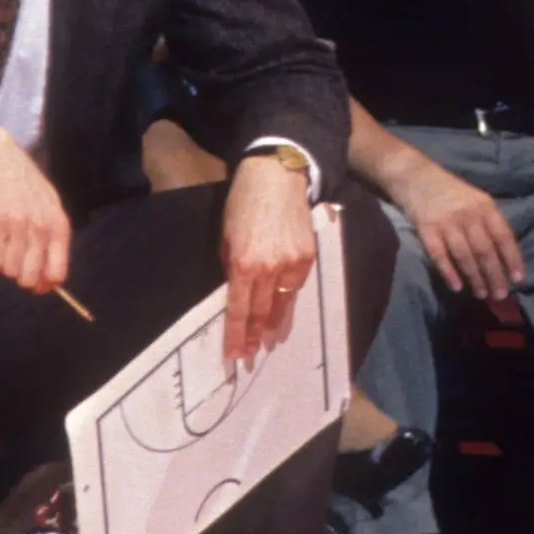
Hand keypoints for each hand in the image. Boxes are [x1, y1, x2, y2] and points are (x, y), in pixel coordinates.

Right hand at [0, 118, 71, 295]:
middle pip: (30, 276)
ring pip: (9, 270)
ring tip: (0, 247)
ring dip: (2, 265)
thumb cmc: (22, 183)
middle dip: (19, 276)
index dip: (44, 284)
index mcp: (58, 224)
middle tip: (12, 260)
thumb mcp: (47, 205)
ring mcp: (17, 223)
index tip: (34, 286)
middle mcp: (40, 226)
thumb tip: (49, 282)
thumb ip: (51, 239)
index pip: (57, 272)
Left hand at [221, 152, 316, 359]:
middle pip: (262, 313)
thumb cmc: (242, 204)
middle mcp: (269, 269)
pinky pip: (297, 286)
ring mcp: (292, 263)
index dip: (237, 336)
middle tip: (253, 355)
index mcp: (243, 264)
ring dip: (276, 325)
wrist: (275, 177)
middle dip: (256, 337)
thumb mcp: (226, 238)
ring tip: (272, 342)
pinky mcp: (308, 256)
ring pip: (283, 304)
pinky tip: (285, 310)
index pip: (239, 310)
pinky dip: (289, 300)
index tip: (235, 355)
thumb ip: (231, 268)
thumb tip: (235, 293)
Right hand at [387, 151, 522, 300]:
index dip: (512, 258)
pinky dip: (449, 272)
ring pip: (465, 255)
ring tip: (482, 294)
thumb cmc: (451, 192)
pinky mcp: (426, 230)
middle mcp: (468, 214)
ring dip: (475, 277)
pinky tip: (457, 287)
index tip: (518, 279)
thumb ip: (489, 223)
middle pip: (485, 250)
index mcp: (484, 206)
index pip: (503, 236)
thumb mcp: (476, 199)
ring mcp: (446, 222)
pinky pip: (439, 255)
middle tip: (500, 295)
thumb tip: (505, 256)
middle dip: (494, 275)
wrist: (416, 177)